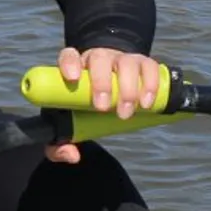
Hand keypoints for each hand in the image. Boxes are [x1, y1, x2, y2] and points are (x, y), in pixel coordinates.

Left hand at [45, 45, 164, 164]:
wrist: (112, 85)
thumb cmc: (85, 105)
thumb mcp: (68, 124)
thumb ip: (59, 145)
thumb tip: (72, 154)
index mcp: (76, 67)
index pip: (69, 56)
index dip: (69, 63)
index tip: (72, 78)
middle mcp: (99, 58)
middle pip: (100, 58)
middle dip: (102, 82)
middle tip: (103, 108)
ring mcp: (122, 59)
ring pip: (127, 62)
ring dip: (129, 88)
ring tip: (127, 113)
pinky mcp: (143, 64)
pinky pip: (150, 67)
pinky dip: (151, 83)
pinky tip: (147, 103)